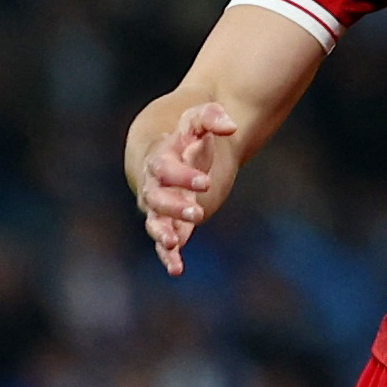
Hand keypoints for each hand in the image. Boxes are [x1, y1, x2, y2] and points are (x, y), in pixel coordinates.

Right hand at [133, 103, 240, 275]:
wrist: (183, 151)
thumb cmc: (190, 135)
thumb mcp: (199, 119)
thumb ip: (212, 116)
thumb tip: (230, 125)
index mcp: (160, 159)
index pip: (163, 169)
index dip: (182, 176)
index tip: (207, 181)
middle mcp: (156, 185)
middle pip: (156, 198)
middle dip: (174, 207)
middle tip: (198, 211)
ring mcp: (162, 206)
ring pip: (156, 223)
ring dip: (163, 233)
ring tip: (174, 243)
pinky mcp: (173, 223)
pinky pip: (165, 243)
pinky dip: (168, 256)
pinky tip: (176, 270)